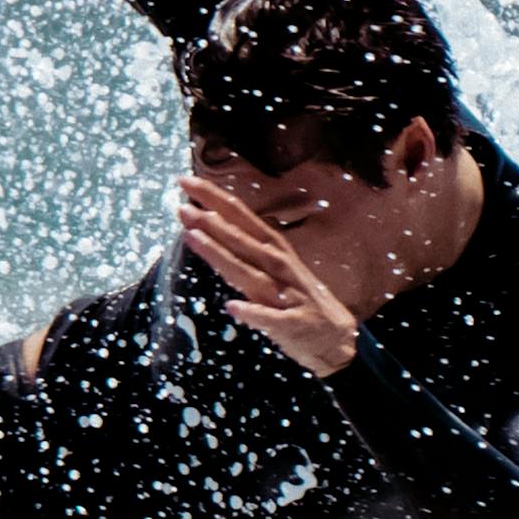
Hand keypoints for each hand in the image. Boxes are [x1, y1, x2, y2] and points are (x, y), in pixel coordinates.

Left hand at [178, 164, 367, 373]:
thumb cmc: (298, 299)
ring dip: (221, 255)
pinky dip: (252, 312)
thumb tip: (208, 225)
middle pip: (241, 240)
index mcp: (274, 249)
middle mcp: (279, 266)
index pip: (241, 217)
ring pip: (248, 272)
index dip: (214, 198)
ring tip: (194, 238)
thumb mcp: (274, 267)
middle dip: (211, 222)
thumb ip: (244, 249)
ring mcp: (286, 295)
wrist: (336, 337)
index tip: (185, 181)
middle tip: (182, 206)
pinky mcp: (291, 324)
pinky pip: (269, 318)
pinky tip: (233, 306)